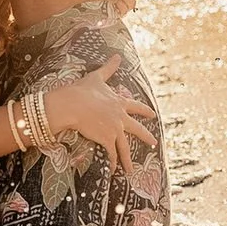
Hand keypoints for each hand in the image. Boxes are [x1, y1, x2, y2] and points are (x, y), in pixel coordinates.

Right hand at [41, 55, 155, 172]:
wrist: (72, 105)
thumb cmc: (82, 90)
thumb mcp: (96, 77)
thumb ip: (108, 68)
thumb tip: (117, 54)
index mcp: (119, 103)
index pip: (136, 107)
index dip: (145, 111)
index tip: (153, 115)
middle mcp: (120, 117)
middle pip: (137, 130)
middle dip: (146, 137)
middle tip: (154, 144)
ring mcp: (115, 130)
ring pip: (125, 148)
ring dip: (128, 160)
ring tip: (131, 170)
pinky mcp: (107, 139)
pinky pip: (112, 154)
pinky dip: (113, 163)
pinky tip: (114, 170)